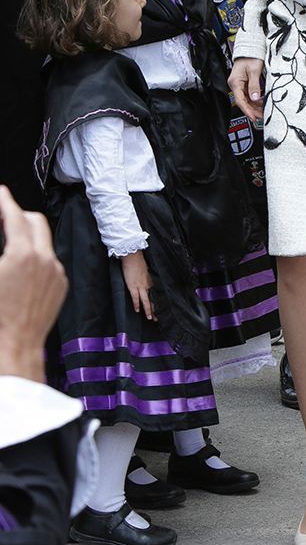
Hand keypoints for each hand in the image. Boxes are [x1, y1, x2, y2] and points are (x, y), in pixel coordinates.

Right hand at [0, 185, 67, 381]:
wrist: (14, 350)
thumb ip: (2, 247)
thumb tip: (5, 229)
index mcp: (23, 255)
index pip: (15, 215)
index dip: (5, 201)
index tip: (1, 194)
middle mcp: (45, 260)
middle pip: (35, 221)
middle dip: (18, 215)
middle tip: (3, 216)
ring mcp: (56, 273)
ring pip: (43, 241)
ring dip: (27, 236)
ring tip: (8, 243)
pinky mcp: (60, 286)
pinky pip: (50, 261)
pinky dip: (36, 256)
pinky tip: (20, 268)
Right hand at [121, 251, 154, 320]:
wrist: (132, 256)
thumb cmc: (139, 262)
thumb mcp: (147, 271)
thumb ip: (149, 278)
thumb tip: (150, 283)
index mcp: (152, 281)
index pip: (157, 294)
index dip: (159, 303)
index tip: (162, 310)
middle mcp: (148, 284)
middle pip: (153, 299)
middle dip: (156, 310)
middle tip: (158, 319)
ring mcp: (140, 286)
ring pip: (146, 300)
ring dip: (148, 310)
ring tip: (149, 318)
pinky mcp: (132, 286)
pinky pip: (135, 297)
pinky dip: (136, 304)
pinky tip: (137, 310)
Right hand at [229, 58, 264, 123]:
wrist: (250, 48)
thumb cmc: (250, 56)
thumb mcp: (254, 71)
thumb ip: (254, 85)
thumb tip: (255, 98)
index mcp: (235, 82)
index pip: (240, 101)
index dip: (247, 111)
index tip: (254, 117)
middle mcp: (236, 85)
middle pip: (244, 102)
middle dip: (253, 111)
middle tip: (262, 117)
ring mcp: (240, 84)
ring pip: (247, 100)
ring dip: (255, 106)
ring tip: (263, 112)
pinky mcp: (245, 84)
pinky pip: (249, 95)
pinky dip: (255, 101)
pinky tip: (262, 104)